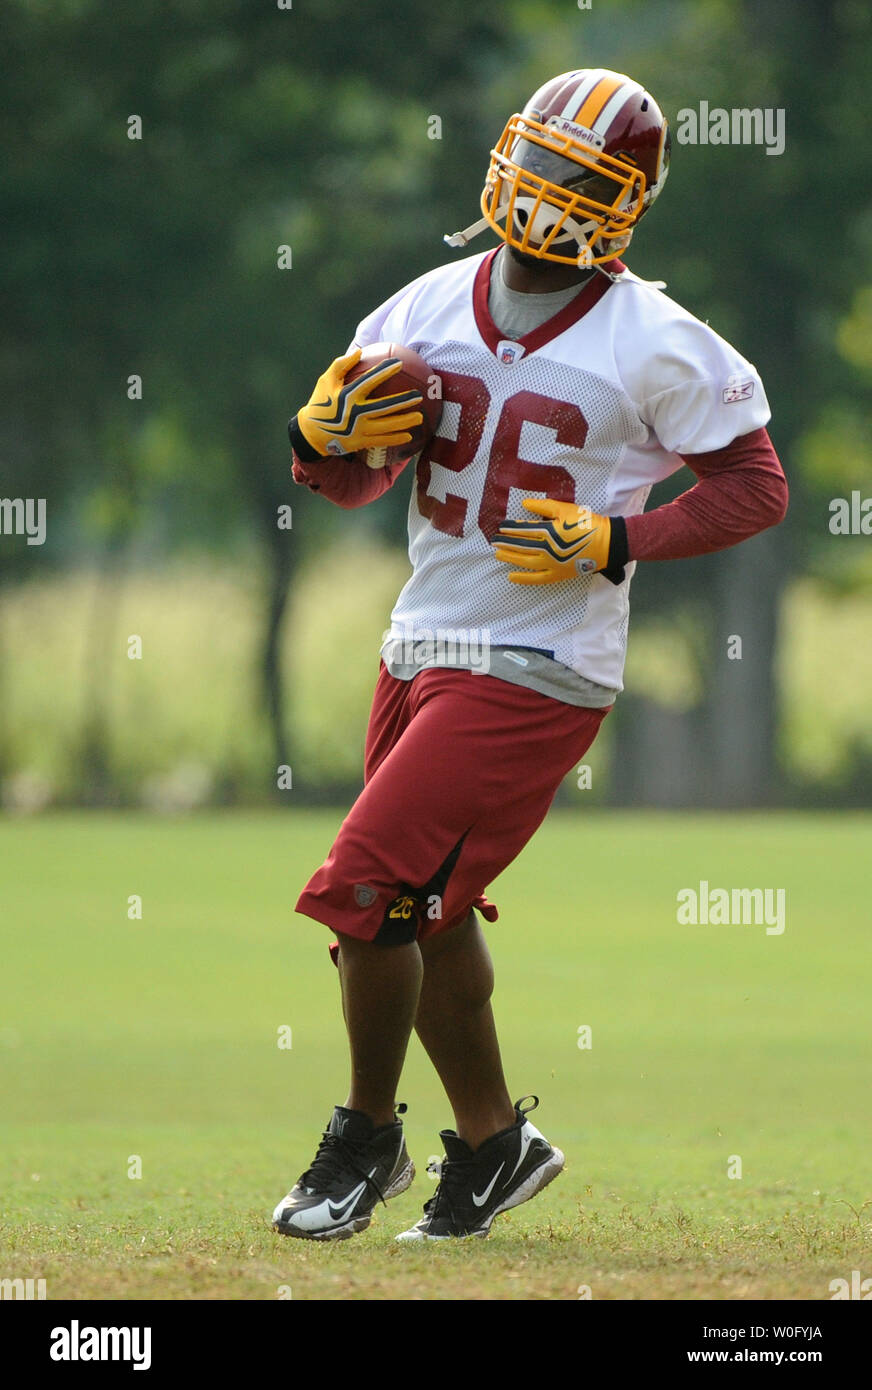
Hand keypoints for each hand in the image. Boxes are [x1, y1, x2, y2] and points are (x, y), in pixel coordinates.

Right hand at [292, 349, 422, 457]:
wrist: (310, 434)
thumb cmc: (321, 403)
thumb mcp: (326, 381)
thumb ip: (341, 365)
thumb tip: (359, 351)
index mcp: (347, 396)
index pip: (369, 381)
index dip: (384, 371)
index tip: (399, 363)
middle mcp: (355, 413)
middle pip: (383, 407)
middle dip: (402, 402)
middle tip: (419, 396)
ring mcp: (358, 430)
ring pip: (386, 426)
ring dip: (404, 422)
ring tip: (420, 418)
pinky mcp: (360, 442)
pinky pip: (381, 441)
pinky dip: (395, 439)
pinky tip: (409, 437)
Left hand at [491, 498, 626, 585]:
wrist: (606, 543)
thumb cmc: (586, 523)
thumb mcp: (566, 509)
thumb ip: (544, 506)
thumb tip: (524, 504)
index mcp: (548, 532)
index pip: (523, 530)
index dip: (510, 528)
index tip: (500, 527)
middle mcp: (546, 550)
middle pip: (521, 546)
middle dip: (505, 543)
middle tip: (493, 541)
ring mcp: (551, 564)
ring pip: (524, 562)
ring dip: (510, 558)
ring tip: (498, 554)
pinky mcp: (557, 574)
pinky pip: (537, 579)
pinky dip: (523, 579)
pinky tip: (511, 576)